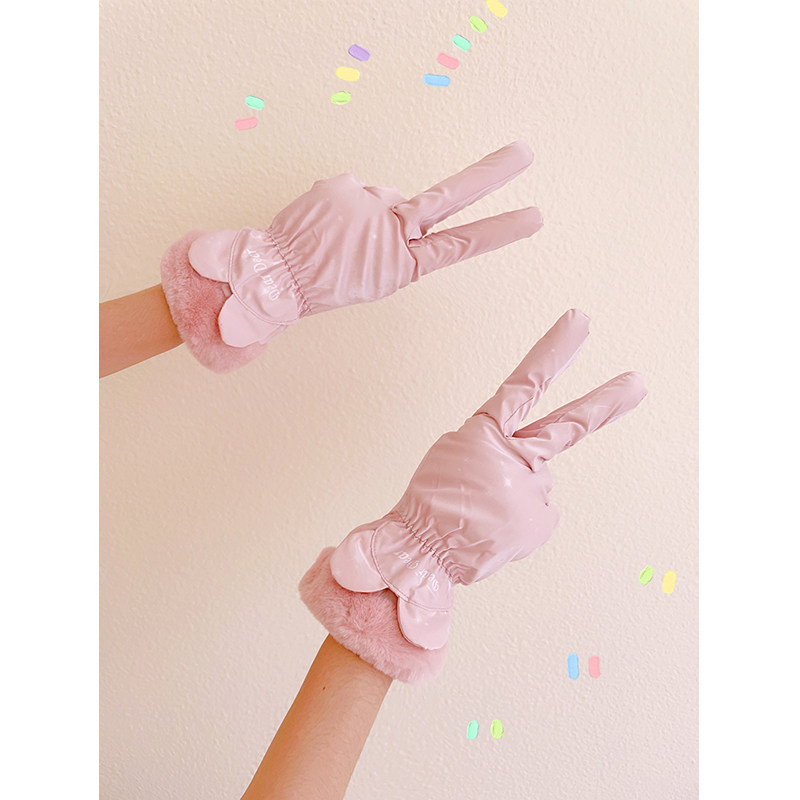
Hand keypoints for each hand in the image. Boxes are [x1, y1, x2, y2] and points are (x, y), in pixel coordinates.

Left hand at [162, 141, 541, 366]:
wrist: (276, 274)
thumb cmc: (326, 284)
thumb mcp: (373, 274)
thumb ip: (396, 233)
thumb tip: (393, 199)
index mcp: (403, 264)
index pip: (461, 244)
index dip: (500, 231)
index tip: (534, 216)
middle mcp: (392, 229)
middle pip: (449, 197)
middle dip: (490, 174)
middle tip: (524, 153)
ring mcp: (369, 202)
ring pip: (385, 199)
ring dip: (369, 215)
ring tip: (341, 242)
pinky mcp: (345, 184)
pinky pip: (355, 191)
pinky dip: (344, 206)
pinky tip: (327, 226)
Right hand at [328, 309, 646, 649]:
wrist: (420, 550)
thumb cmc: (432, 499)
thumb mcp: (455, 453)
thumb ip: (497, 447)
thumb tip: (538, 470)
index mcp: (485, 431)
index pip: (525, 382)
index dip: (554, 350)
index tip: (580, 322)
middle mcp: (516, 457)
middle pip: (568, 426)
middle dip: (607, 402)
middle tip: (639, 382)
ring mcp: (533, 491)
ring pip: (535, 483)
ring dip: (512, 495)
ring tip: (479, 511)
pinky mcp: (542, 522)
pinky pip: (537, 514)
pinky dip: (518, 520)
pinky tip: (493, 527)